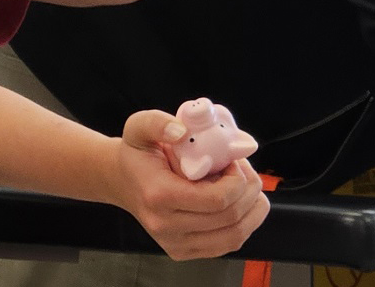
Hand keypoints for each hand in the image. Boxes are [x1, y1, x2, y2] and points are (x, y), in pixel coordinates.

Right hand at [110, 110, 268, 259]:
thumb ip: (157, 122)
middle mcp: (166, 226)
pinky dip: (242, 224)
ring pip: (234, 236)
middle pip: (230, 218)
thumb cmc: (136, 154)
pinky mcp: (182, 252)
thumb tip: (181, 131)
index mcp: (159, 196)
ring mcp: (175, 244)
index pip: (216, 200)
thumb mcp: (139, 127)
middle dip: (249, 191)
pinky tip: (237, 203)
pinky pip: (227, 245)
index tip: (233, 162)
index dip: (237, 180)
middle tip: (244, 171)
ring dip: (251, 210)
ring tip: (245, 187)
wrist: (122, 181)